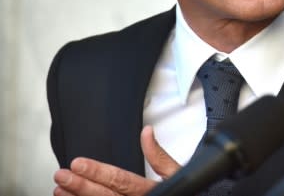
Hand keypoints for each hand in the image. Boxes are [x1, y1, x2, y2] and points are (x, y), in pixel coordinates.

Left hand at [53, 126, 179, 195]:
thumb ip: (159, 156)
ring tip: (60, 191)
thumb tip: (147, 131)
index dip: (97, 171)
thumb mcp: (178, 173)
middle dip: (81, 186)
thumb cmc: (187, 194)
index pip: (120, 180)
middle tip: (61, 176)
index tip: (78, 163)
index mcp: (151, 191)